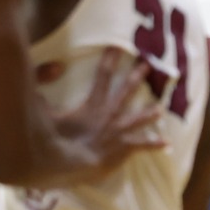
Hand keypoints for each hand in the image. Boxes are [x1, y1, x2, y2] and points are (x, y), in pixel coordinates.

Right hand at [50, 48, 166, 168]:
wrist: (67, 162)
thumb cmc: (55, 138)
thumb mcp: (43, 111)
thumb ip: (42, 90)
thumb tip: (51, 69)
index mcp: (92, 104)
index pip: (103, 76)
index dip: (110, 60)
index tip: (118, 47)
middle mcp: (109, 115)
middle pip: (127, 91)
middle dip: (137, 76)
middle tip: (148, 64)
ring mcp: (119, 132)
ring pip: (139, 118)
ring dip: (150, 113)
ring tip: (161, 108)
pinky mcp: (124, 149)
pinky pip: (142, 146)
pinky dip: (155, 144)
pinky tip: (167, 143)